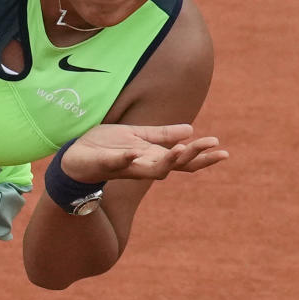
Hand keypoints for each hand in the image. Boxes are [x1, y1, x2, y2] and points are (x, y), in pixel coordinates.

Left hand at [60, 123, 228, 182]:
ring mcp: (125, 167)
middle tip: (213, 147)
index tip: (223, 150)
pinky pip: (118, 163)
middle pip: (174, 166)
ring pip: (152, 170)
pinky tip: (136, 153)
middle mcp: (143, 166)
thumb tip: (191, 130)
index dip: (203, 157)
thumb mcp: (137, 135)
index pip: (183, 161)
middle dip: (193, 157)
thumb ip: (162, 135)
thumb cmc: (106, 147)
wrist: (75, 157)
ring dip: (168, 160)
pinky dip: (127, 159)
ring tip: (182, 149)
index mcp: (151, 157)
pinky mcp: (105, 164)